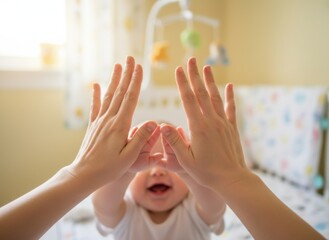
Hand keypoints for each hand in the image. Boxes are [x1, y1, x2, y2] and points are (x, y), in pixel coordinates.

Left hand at [67, 56, 157, 188]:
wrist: (84, 174)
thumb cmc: (108, 169)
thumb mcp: (129, 157)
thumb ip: (141, 138)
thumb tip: (154, 121)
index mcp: (120, 125)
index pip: (130, 99)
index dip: (136, 82)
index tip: (140, 67)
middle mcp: (109, 119)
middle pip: (120, 92)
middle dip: (127, 74)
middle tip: (131, 58)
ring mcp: (100, 121)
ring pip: (109, 96)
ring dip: (115, 79)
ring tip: (118, 65)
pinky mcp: (93, 126)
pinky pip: (95, 106)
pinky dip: (96, 94)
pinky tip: (96, 84)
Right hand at [160, 57, 247, 191]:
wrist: (231, 179)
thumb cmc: (206, 172)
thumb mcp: (185, 161)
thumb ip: (174, 142)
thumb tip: (162, 125)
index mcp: (198, 127)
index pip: (188, 100)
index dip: (182, 84)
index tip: (178, 69)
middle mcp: (211, 121)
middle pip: (202, 93)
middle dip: (195, 75)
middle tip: (191, 60)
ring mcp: (223, 123)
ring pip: (215, 97)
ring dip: (210, 81)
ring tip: (206, 66)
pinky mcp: (231, 127)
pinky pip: (230, 108)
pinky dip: (229, 96)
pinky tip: (229, 85)